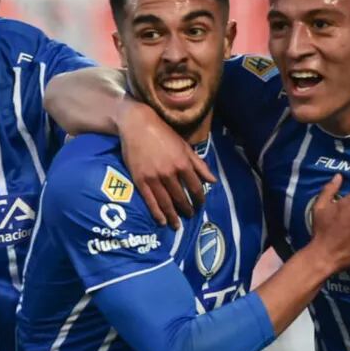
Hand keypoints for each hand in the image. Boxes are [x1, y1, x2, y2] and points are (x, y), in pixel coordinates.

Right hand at [118, 101, 215, 228]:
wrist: (137, 125)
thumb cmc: (163, 133)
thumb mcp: (185, 146)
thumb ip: (199, 165)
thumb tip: (213, 181)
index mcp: (183, 164)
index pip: (195, 188)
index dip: (199, 199)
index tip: (201, 205)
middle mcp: (170, 173)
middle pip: (181, 197)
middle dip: (187, 209)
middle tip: (190, 215)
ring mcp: (154, 178)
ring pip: (166, 202)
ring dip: (173, 216)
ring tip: (177, 225)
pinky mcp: (140, 180)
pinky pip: (150, 201)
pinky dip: (157, 213)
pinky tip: (162, 221)